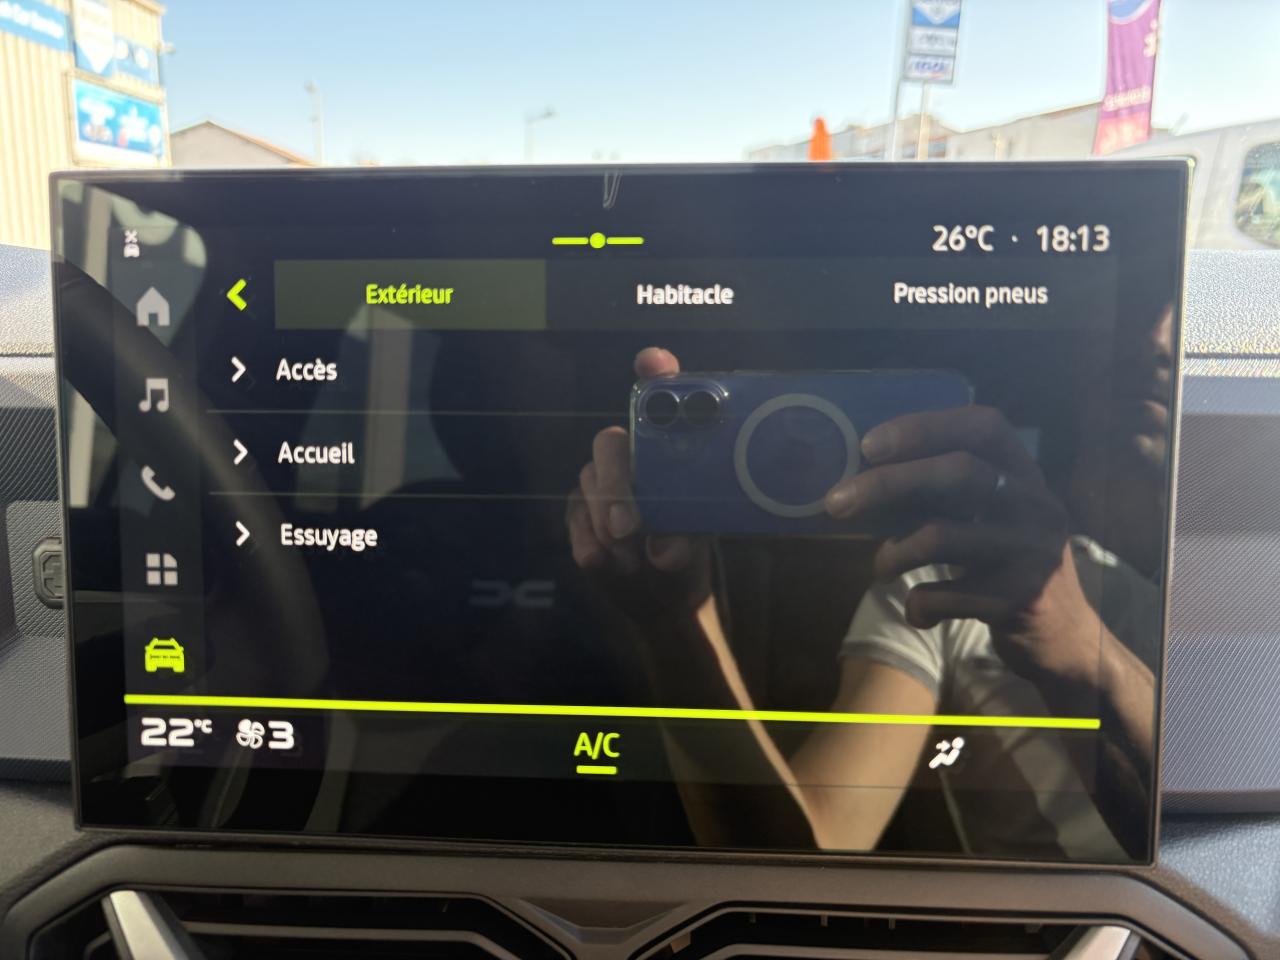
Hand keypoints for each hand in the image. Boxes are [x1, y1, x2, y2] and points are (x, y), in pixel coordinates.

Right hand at [567, 347, 710, 618]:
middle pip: (609, 443)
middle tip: (626, 527)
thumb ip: (685, 542)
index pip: (660, 398)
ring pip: (588, 484)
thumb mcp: (698, 546)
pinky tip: (607, 565)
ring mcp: (599, 483)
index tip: (654, 363)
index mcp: (668, 452)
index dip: (655, 372)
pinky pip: (574, 520)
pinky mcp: (578, 513)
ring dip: (606, 526)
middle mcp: (631, 457)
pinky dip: (589, 545)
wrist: (664, 601)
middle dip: (615, 483)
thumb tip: (662, 551)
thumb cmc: (687, 557)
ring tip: (632, 562)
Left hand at [825, 405, 1101, 685]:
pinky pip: (946, 595)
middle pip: (959, 472)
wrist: (1062, 640)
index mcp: (1026, 475)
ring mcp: (1033, 552)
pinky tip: (917, 613)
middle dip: (887, 483)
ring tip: (881, 569)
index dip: (925, 427)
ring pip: (942, 535)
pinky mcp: (1021, 599)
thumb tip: (862, 477)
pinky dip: (917, 604)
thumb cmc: (1004, 567)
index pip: (984, 426)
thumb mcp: (987, 519)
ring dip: (892, 554)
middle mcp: (1037, 505)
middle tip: (835, 503)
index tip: (869, 444)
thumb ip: (945, 495)